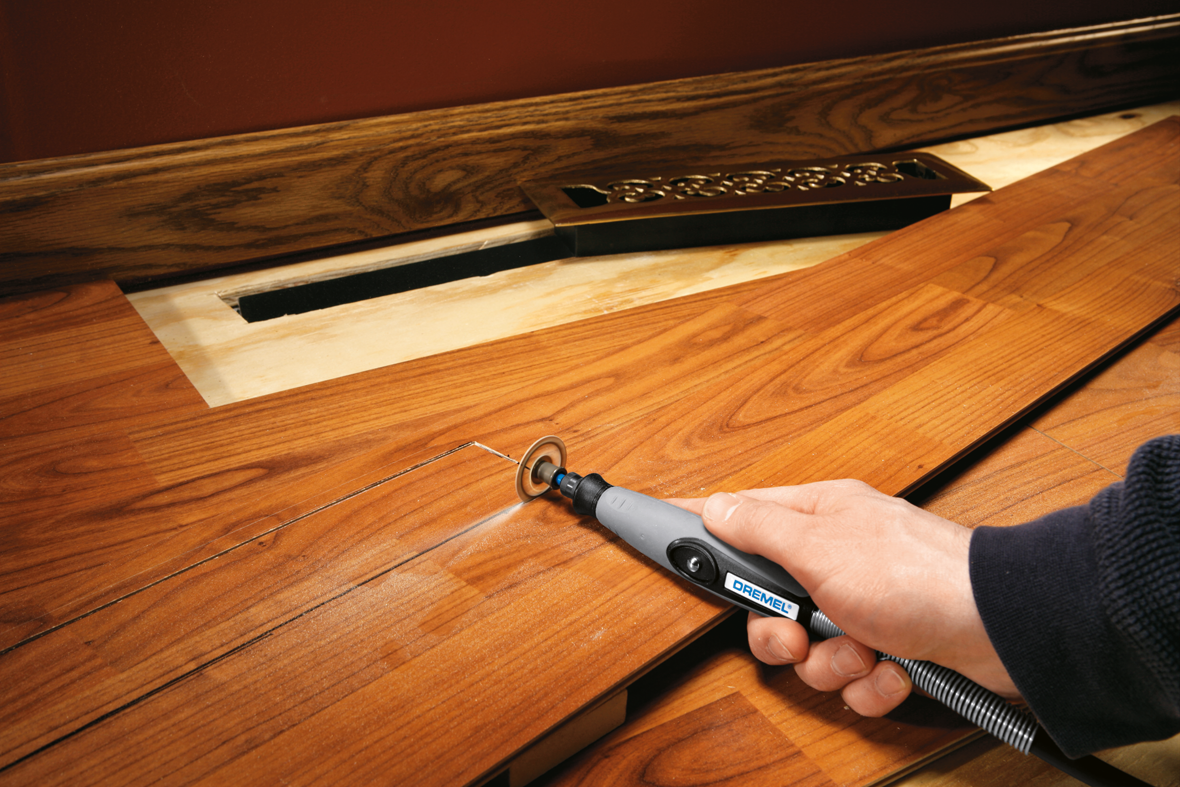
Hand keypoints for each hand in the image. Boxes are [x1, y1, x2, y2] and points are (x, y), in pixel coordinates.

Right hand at [671, 480, 1016, 716]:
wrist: (998, 628)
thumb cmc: (917, 574)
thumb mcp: (820, 545)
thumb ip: (759, 528)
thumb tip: (715, 506)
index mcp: (819, 520)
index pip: (741, 517)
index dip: (700, 528)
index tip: (656, 530)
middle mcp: (837, 560)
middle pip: (769, 603)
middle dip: (781, 633)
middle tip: (797, 633)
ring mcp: (865, 606)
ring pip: (808, 652)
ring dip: (833, 663)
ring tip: (864, 648)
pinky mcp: (891, 647)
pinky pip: (850, 679)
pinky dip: (870, 681)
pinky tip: (894, 665)